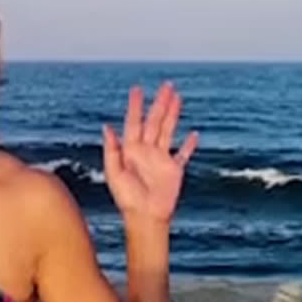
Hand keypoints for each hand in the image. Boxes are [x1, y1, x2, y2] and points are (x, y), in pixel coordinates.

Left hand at [103, 82, 198, 222]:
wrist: (145, 217)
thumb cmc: (126, 199)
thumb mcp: (114, 174)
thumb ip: (112, 150)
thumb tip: (107, 127)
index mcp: (131, 149)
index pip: (135, 122)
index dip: (136, 105)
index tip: (137, 89)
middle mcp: (147, 151)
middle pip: (155, 121)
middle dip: (160, 103)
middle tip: (167, 85)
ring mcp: (161, 159)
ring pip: (169, 130)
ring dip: (173, 114)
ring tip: (178, 98)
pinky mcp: (174, 170)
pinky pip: (183, 154)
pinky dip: (189, 145)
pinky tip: (194, 134)